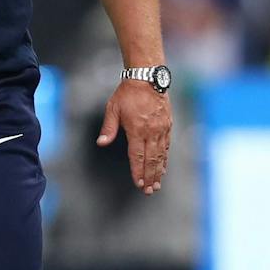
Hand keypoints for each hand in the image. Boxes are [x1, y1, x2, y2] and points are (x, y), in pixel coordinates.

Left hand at [97, 78, 171, 194]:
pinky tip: (163, 167)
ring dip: (159, 171)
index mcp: (137, 129)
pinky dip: (165, 158)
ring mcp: (161, 129)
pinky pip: (167, 146)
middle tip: (150, 191)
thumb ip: (109, 128)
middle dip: (150, 177)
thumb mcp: (113, 109)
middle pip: (151, 159)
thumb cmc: (127, 93)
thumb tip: (101, 143)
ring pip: (161, 155)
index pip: (137, 156)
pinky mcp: (167, 124)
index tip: (139, 184)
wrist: (147, 78)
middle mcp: (151, 131)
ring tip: (158, 184)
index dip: (138, 172)